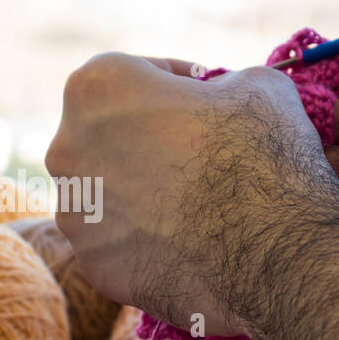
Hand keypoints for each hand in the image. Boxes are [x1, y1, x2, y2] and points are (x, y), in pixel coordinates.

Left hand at [46, 52, 328, 335]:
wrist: (273, 253)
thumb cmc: (261, 153)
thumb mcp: (255, 84)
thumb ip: (219, 82)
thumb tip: (216, 99)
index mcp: (95, 88)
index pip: (135, 74)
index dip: (178, 84)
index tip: (207, 100)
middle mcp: (66, 148)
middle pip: (114, 135)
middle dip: (154, 139)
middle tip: (205, 152)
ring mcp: (75, 214)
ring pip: (112, 192)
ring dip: (147, 191)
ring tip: (201, 203)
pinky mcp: (94, 265)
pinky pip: (121, 242)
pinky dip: (149, 240)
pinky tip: (191, 241)